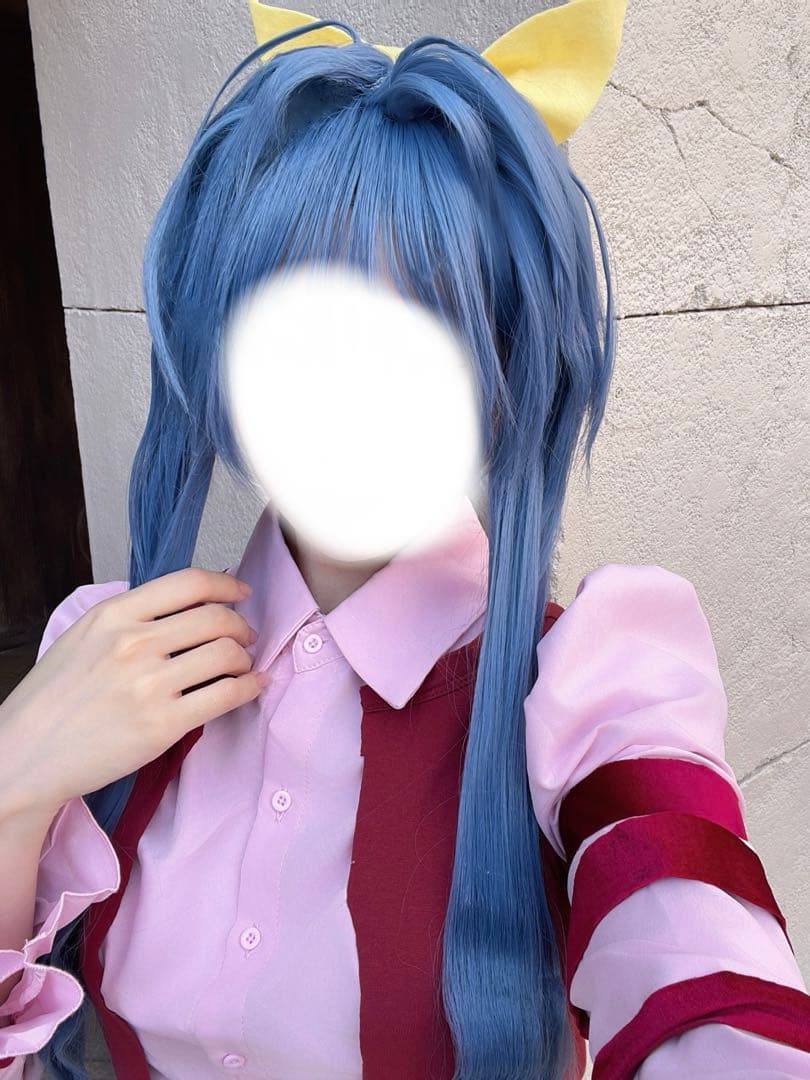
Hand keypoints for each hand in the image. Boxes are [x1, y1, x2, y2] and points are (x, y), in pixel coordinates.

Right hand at [0, 568, 264, 821]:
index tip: (240, 593)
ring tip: (241, 665)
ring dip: (244, 658)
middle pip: (216, 618)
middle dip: (240, 626)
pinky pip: (227, 695)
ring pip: (227, 654)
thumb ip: (132, 616)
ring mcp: (149, 685)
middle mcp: (134, 643)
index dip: (226, 585)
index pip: (189, 583)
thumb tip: (188, 604)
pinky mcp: (163, 725)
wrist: (26, 755)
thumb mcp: (84, 636)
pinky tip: (252, 686)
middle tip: (244, 637)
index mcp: (114, 615)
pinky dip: (249, 687)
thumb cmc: (55, 697)